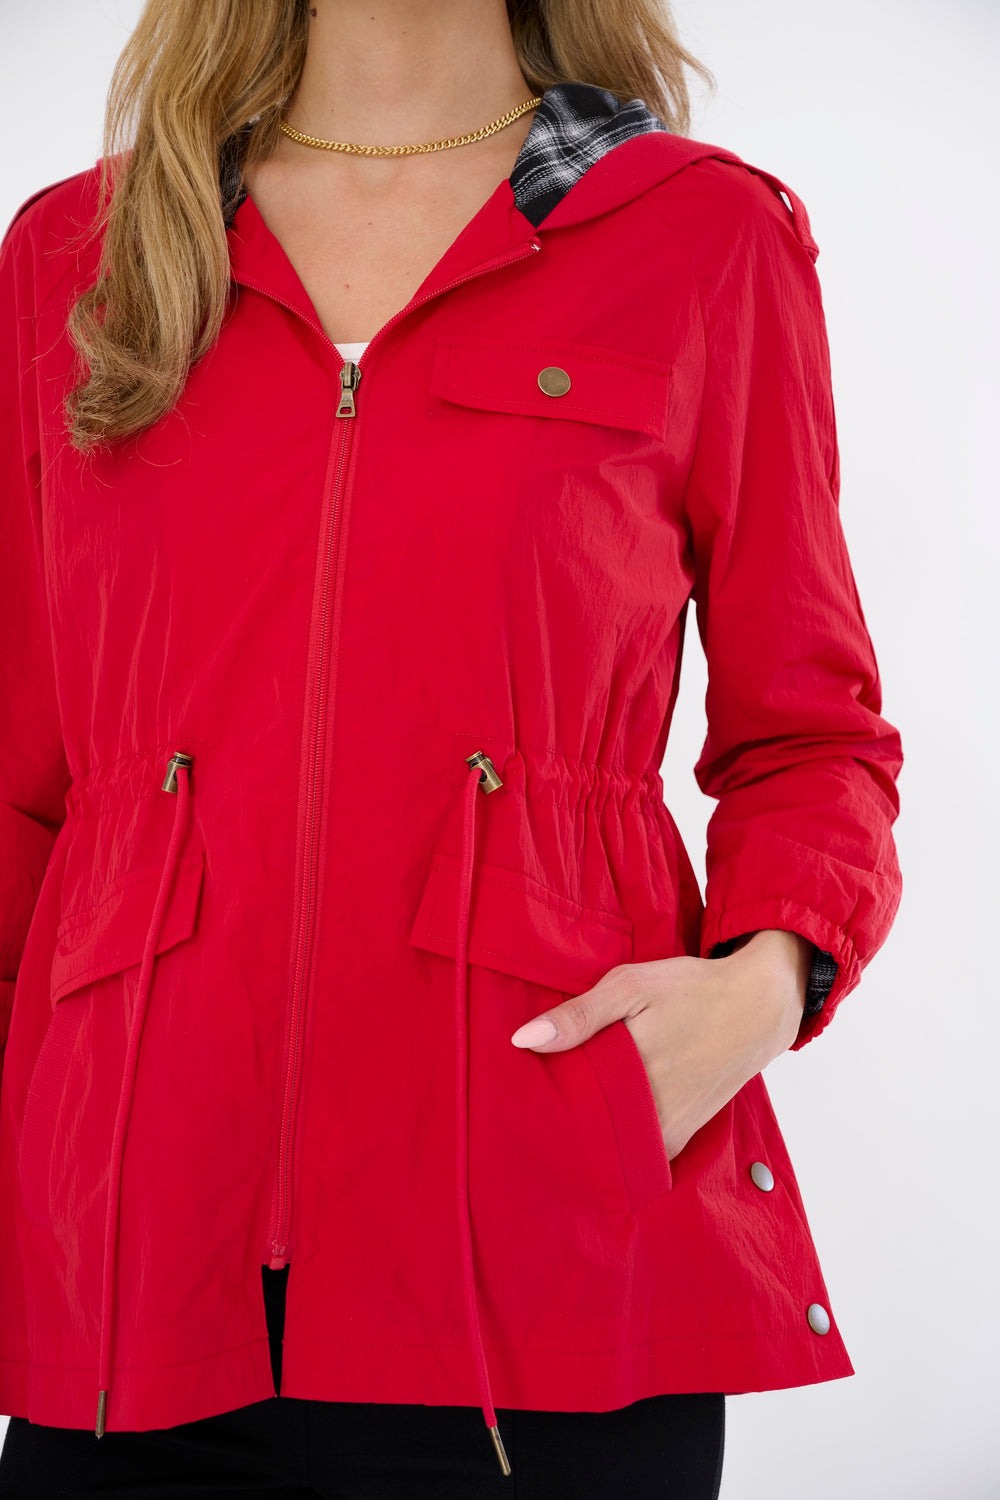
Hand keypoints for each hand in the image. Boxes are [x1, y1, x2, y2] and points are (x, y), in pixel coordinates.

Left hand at [510, 929, 811, 1160]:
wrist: (759, 1008)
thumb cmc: (691, 990)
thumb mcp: (632, 987)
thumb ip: (579, 1015)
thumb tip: (523, 1041)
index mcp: (629, 1074)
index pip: (565, 1106)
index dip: (540, 1099)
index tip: (521, 1091)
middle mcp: (649, 1114)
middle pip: (585, 1129)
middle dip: (562, 1117)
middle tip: (540, 1099)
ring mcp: (668, 1131)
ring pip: (611, 1143)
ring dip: (591, 1128)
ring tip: (572, 1103)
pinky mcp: (681, 1136)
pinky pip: (637, 1148)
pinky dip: (619, 1134)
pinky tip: (606, 1110)